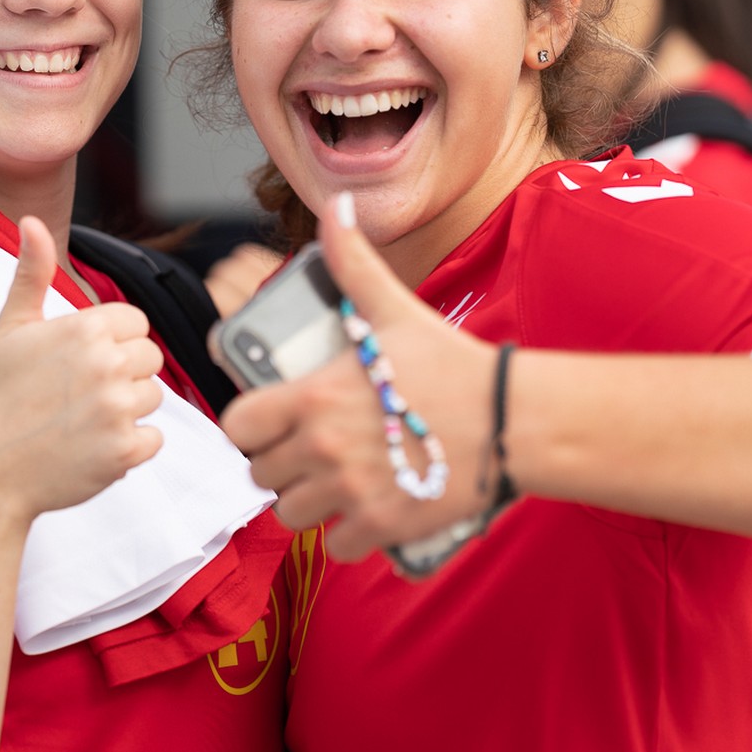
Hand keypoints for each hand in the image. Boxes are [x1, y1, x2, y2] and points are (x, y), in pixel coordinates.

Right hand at [0, 217, 165, 522]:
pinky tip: (91, 445)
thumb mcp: (10, 327)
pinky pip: (154, 439)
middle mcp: (107, 364)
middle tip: (78, 394)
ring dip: (126, 410)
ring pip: (153, 397)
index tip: (79, 362)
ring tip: (81, 419)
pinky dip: (130, 446)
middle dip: (122, 374)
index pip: (136, 322)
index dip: (111, 341)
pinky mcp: (125, 451)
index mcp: (85, 328)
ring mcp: (118, 409)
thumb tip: (30, 221)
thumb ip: (31, 272)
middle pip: (150, 358)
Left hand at [220, 194, 501, 560]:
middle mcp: (324, 449)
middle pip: (262, 475)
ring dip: (308, 502)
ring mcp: (352, 492)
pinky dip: (348, 535)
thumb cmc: (451, 364)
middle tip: (307, 451)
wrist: (512, 419)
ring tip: (332, 482)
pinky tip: (366, 509)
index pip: (239, 426)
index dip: (250, 425)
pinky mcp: (384, 527)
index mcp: (314, 398)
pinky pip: (338, 546)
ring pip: (292, 514)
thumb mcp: (395, 308)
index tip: (271, 421)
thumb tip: (337, 205)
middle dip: (280, 464)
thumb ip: (353, 261)